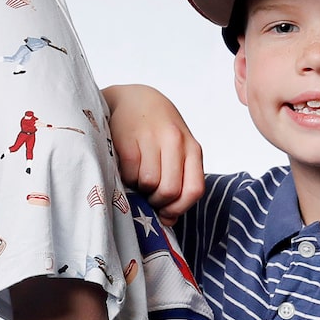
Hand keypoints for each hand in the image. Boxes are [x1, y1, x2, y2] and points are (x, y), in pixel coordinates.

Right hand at [102, 83, 204, 214]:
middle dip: (156, 201)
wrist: (132, 98)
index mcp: (192, 148)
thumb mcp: (175, 152)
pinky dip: (126, 178)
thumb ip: (179, 182)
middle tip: (147, 195)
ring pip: (148, 184)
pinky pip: (130, 173)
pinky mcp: (127, 138)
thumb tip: (168, 220)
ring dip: (139, 188)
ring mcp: (151, 138)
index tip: (166, 213)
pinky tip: (125, 168)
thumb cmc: (156, 132)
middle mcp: (175, 141)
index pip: (194, 189)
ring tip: (136, 177)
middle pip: (169, 191)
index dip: (179, 208)